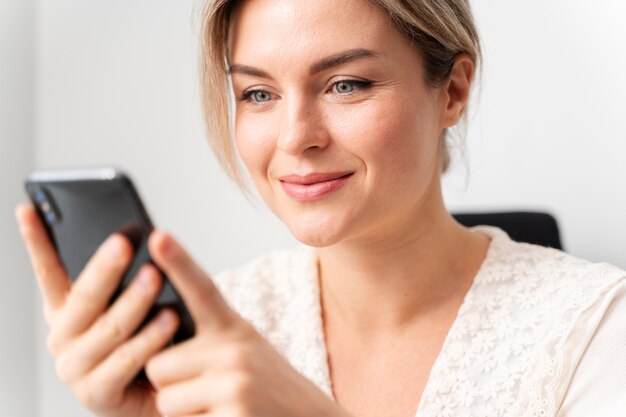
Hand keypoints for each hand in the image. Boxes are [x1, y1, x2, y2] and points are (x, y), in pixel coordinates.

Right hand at [15, 204, 178, 416]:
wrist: (159, 394)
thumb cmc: (147, 341)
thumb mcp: (132, 304)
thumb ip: (125, 279)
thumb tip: (142, 236)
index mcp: (67, 312)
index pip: (48, 271)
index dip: (37, 241)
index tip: (29, 207)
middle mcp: (64, 338)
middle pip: (84, 297)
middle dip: (105, 268)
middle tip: (124, 241)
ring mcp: (76, 368)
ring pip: (109, 328)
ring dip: (133, 301)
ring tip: (155, 277)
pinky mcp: (97, 394)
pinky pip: (126, 361)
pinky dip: (149, 339)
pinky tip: (168, 319)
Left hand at [145, 231, 349, 416]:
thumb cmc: (268, 388)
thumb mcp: (245, 351)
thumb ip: (208, 340)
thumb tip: (156, 345)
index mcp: (234, 329)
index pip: (202, 289)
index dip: (178, 262)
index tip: (158, 236)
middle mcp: (235, 350)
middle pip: (158, 365)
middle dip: (171, 385)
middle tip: (205, 391)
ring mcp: (236, 383)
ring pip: (166, 399)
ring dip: (183, 412)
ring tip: (218, 409)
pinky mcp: (234, 415)